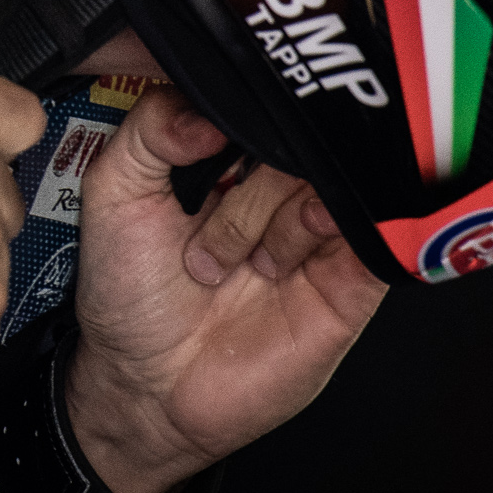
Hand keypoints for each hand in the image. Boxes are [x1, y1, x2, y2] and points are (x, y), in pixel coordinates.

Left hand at [64, 84, 386, 492]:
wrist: (146, 389)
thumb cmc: (130, 294)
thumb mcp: (114, 192)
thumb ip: (148, 127)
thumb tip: (206, 104)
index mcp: (236, 159)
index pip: (268, 103)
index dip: (252, 108)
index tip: (222, 127)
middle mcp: (284, 193)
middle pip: (305, 140)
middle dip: (257, 177)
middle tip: (215, 218)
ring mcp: (322, 237)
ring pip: (333, 183)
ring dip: (278, 217)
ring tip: (241, 266)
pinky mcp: (352, 286)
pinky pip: (378, 236)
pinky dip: (340, 231)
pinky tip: (290, 254)